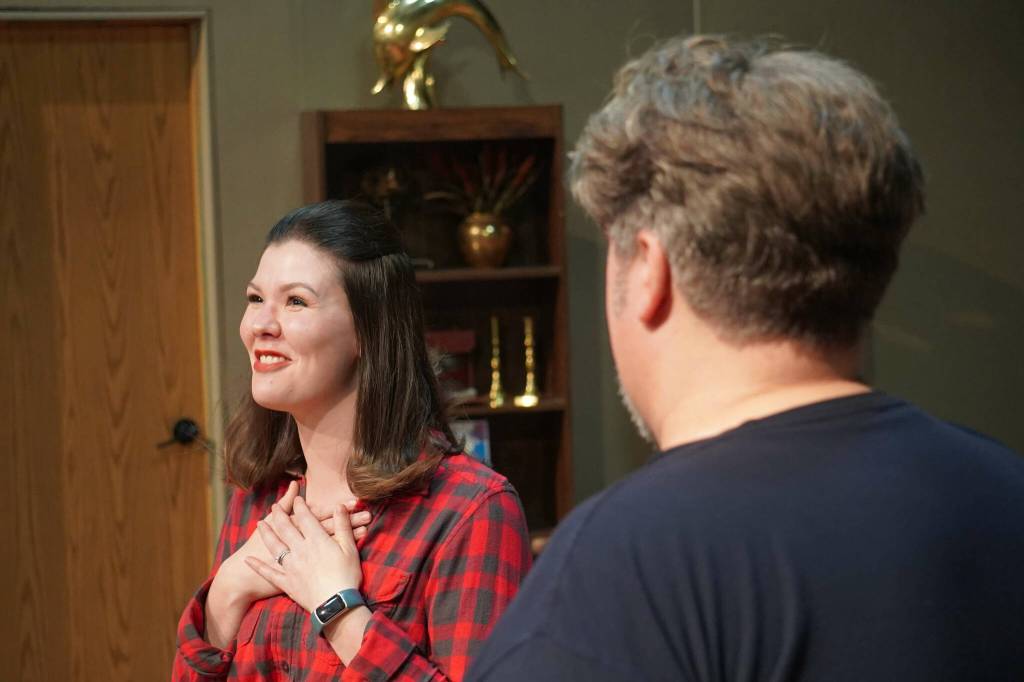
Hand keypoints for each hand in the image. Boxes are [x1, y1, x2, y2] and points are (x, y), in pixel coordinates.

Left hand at [245, 496, 362, 612]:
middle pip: (286, 528)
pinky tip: (248, 560)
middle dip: (280, 515)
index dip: (300, 506)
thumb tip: (339, 505)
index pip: (305, 517)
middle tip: (274, 506)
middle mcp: (300, 549)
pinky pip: (268, 572)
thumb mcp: (349, 548)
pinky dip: (257, 566)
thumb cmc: (346, 576)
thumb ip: (343, 525)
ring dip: (266, 533)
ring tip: (260, 523)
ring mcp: (291, 566)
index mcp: (317, 540)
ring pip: (274, 546)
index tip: (298, 499)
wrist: (335, 605)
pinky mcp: (286, 582)